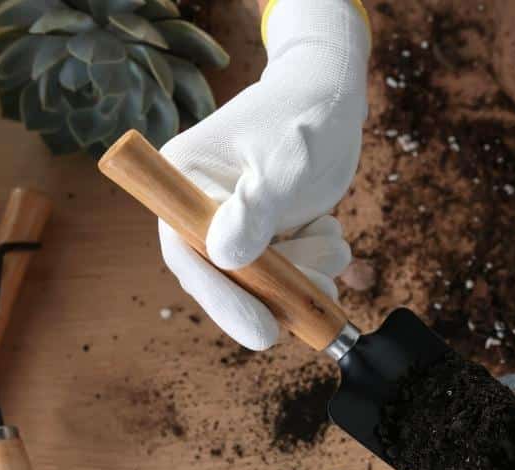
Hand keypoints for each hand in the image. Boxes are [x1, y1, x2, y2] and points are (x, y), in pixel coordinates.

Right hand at [158, 0, 369, 349]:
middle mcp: (200, 208)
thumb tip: (224, 256)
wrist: (331, 93)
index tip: (263, 332)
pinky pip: (290, 268)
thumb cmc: (304, 115)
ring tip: (328, 237)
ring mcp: (234, 223)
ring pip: (266, 279)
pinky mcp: (266, 232)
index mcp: (183, 182)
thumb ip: (257, 209)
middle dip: (278, 291)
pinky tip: (327, 228)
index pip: (190, 255)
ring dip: (306, 273)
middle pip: (226, 278)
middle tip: (319, 294)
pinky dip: (316, 259)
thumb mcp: (285, 161)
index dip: (225, 299)